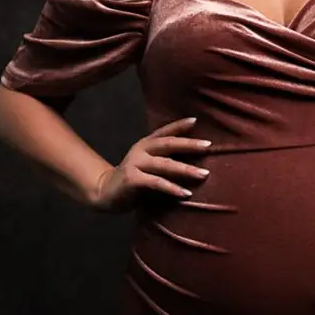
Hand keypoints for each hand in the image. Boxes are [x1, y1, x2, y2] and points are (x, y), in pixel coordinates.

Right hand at [92, 116, 210, 212]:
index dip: (180, 125)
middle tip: (208, 146)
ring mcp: (135, 163)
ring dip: (186, 169)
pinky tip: (186, 194)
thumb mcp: (149, 164)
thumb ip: (165, 158)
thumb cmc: (134, 179)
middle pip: (168, 144)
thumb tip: (195, 157)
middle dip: (190, 145)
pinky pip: (156, 183)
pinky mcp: (132, 179)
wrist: (106, 192)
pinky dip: (172, 188)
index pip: (165, 132)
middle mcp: (141, 150)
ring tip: (204, 174)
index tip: (196, 121)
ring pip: (165, 164)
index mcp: (146, 144)